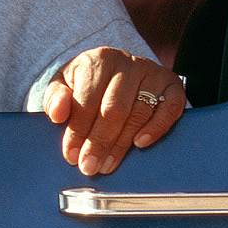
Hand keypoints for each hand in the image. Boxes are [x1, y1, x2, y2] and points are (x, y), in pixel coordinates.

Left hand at [43, 47, 185, 175]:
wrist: (114, 70)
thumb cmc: (86, 82)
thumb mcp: (63, 84)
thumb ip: (56, 98)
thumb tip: (57, 114)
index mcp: (98, 60)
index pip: (87, 100)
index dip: (78, 131)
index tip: (71, 155)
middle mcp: (127, 63)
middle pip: (114, 109)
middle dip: (99, 142)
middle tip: (89, 166)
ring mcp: (152, 72)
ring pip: (139, 113)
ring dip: (122, 144)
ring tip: (107, 165)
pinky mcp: (171, 84)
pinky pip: (170, 107)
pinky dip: (157, 127)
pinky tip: (140, 144)